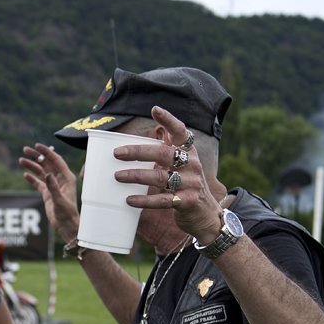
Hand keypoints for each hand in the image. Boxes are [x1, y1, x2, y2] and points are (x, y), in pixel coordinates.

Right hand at [20, 144, 78, 243]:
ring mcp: (53, 185)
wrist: (66, 225)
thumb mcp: (60, 200)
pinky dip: (32, 178)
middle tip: (25, 150)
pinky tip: (25, 174)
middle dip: (36, 156)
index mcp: (67, 178)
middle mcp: (60, 179)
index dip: (46, 152)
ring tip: (21, 160)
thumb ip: (53, 187)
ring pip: (41, 172)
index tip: (37, 146)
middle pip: (47, 163)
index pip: (56, 160)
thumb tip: (48, 174)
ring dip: (32, 166)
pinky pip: (39, 183)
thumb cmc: (67, 214)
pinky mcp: (48, 193)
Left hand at [111, 106, 225, 243]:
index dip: (169, 120)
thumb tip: (130, 148)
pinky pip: (163, 200)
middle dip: (138, 152)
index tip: (155, 110)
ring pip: (160, 177)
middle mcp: (192, 164)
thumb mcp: (180, 166)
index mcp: (189, 152)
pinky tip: (130, 199)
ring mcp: (191, 183)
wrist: (206, 214)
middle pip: (163, 154)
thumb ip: (163, 156)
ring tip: (118, 176)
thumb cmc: (186, 185)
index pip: (181, 132)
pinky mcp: (187, 201)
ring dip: (136, 175)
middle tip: (118, 153)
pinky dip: (144, 200)